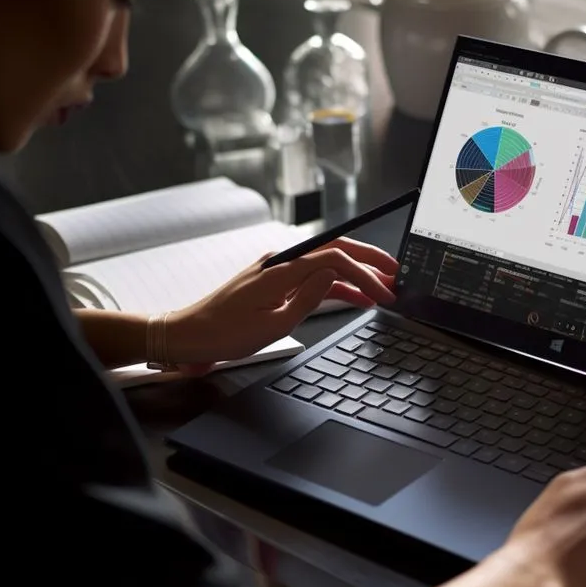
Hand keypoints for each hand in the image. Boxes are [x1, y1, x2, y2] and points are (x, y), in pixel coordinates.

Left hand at [167, 237, 398, 370]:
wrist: (190, 335)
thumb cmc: (225, 334)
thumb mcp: (273, 325)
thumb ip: (307, 299)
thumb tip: (334, 276)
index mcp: (281, 271)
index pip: (334, 259)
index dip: (364, 272)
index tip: (384, 291)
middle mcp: (281, 263)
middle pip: (334, 252)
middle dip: (368, 261)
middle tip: (395, 274)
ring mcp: (278, 271)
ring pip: (326, 265)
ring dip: (355, 275)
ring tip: (382, 289)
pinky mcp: (275, 282)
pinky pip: (312, 278)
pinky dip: (335, 286)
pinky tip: (354, 297)